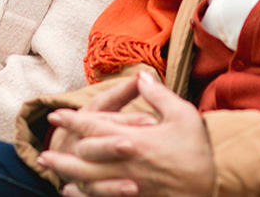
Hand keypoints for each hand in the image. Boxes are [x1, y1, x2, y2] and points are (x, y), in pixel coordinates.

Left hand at [37, 70, 214, 196]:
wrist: (215, 188)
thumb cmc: (200, 151)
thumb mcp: (184, 115)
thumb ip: (158, 95)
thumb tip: (141, 76)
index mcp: (136, 140)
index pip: (95, 127)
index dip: (73, 121)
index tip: (55, 116)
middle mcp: (127, 163)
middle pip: (86, 157)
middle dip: (64, 153)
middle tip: (44, 151)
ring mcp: (130, 185)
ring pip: (90, 181)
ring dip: (69, 175)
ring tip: (53, 171)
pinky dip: (86, 195)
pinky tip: (75, 192)